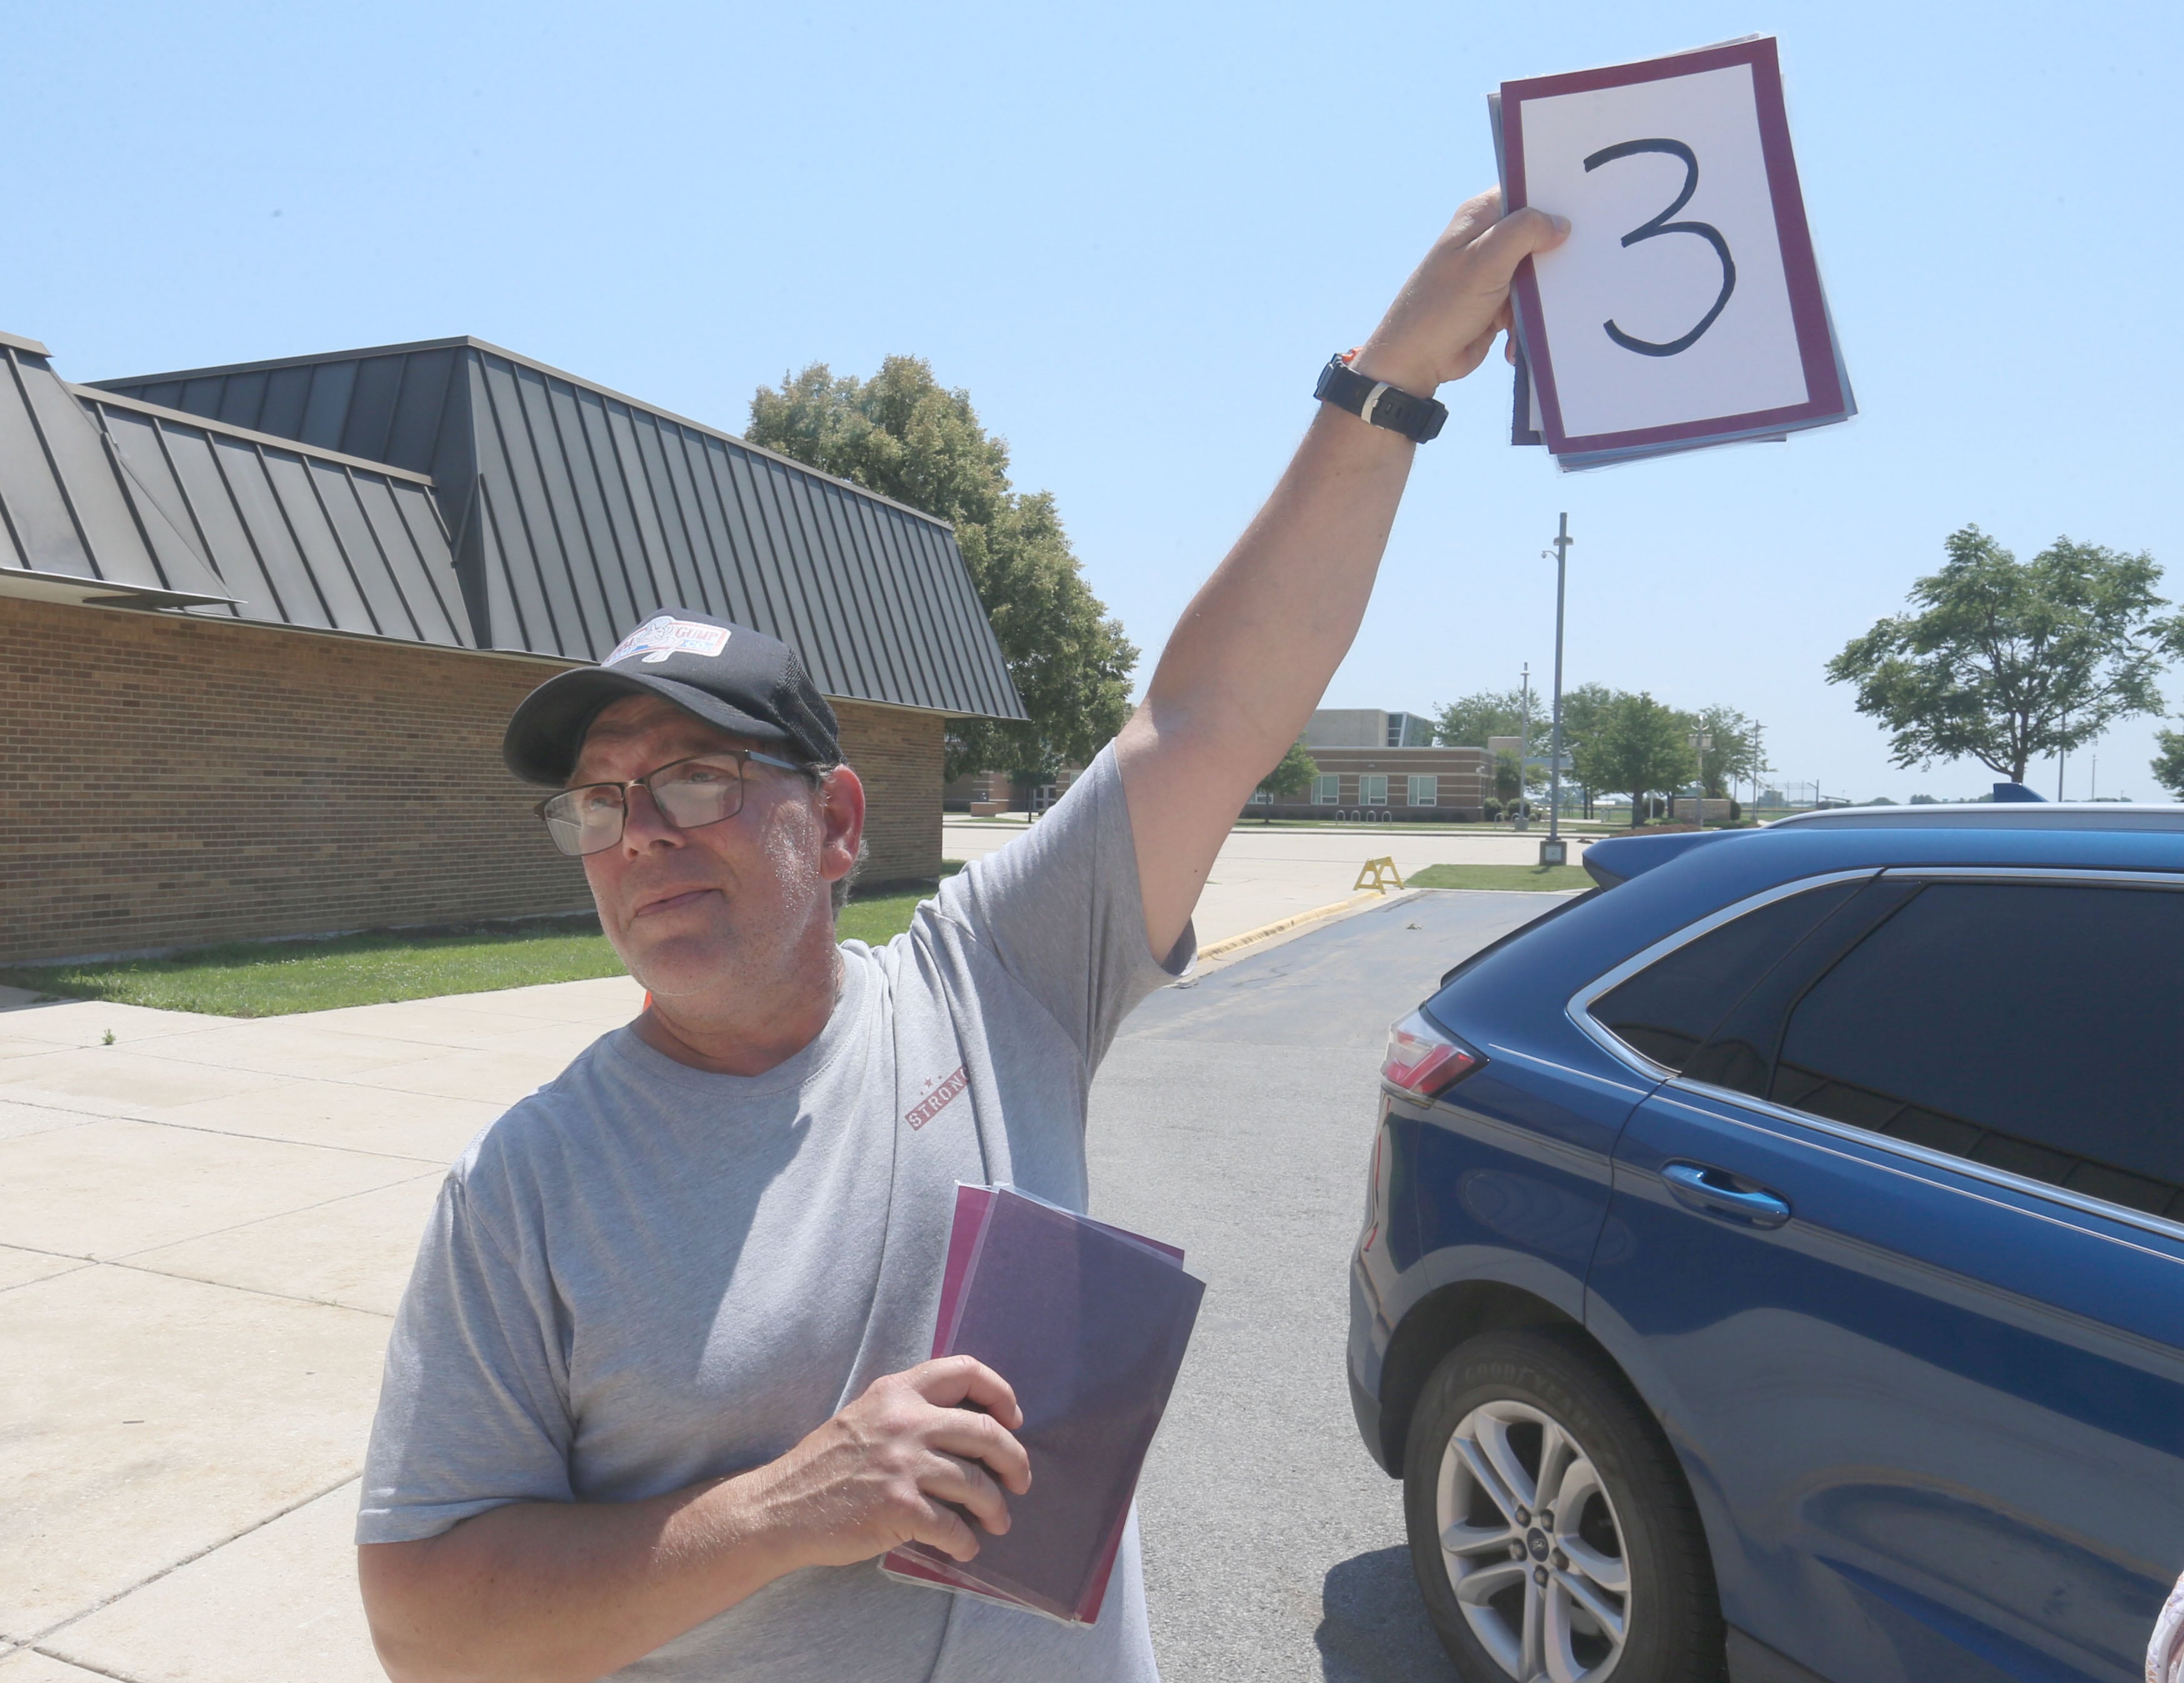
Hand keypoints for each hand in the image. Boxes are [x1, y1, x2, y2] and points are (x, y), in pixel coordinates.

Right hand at [748, 1356, 1032, 1568]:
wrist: (779, 1507)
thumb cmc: (826, 1464)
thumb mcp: (867, 1415)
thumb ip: (910, 1410)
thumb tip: (970, 1428)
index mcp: (898, 1391)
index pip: (966, 1370)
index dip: (1001, 1393)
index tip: (1013, 1420)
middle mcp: (905, 1421)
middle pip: (986, 1432)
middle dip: (1015, 1460)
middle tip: (1021, 1482)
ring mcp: (902, 1464)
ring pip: (977, 1483)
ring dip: (996, 1508)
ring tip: (998, 1522)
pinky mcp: (898, 1507)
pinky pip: (953, 1526)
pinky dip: (966, 1541)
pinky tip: (964, 1547)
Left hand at [1349, 188, 1569, 395]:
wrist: (1416, 360)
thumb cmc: (1443, 305)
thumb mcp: (1486, 260)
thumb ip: (1525, 232)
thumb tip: (1560, 223)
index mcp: (1480, 216)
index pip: (1526, 192)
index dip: (1553, 200)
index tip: (1582, 212)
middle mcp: (1487, 239)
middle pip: (1538, 235)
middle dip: (1550, 258)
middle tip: (1558, 273)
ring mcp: (1493, 272)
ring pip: (1537, 273)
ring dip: (1536, 298)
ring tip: (1518, 315)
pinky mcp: (1498, 302)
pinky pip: (1528, 303)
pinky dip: (1523, 320)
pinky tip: (1510, 335)